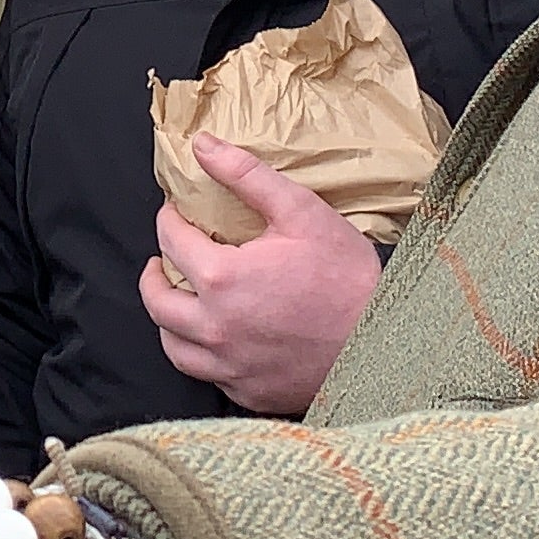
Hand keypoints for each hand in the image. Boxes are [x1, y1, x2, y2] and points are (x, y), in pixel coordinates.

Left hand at [140, 136, 383, 417]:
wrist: (384, 342)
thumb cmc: (347, 278)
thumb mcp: (300, 211)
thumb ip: (246, 175)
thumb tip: (202, 146)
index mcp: (221, 279)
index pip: (170, 242)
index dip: (168, 220)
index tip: (174, 213)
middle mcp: (215, 328)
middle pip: (157, 301)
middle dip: (154, 273)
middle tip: (164, 260)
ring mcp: (229, 367)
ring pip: (173, 346)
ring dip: (170, 320)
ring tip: (183, 301)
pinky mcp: (248, 393)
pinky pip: (207, 375)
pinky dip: (202, 354)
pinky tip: (218, 338)